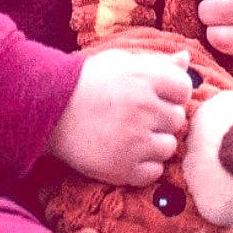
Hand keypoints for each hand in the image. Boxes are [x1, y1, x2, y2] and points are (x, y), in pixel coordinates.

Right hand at [46, 47, 193, 186]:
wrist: (47, 111)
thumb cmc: (85, 83)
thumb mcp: (119, 62)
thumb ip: (156, 63)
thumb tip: (186, 59)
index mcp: (145, 77)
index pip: (184, 89)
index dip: (171, 93)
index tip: (153, 96)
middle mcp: (144, 108)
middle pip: (177, 120)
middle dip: (161, 119)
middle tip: (135, 116)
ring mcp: (135, 140)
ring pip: (168, 148)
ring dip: (153, 144)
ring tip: (128, 135)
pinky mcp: (123, 168)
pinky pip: (154, 173)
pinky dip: (142, 167)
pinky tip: (124, 153)